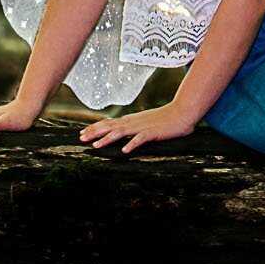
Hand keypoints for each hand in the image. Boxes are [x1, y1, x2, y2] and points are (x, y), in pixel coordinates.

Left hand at [79, 102, 196, 155]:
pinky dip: (132, 144)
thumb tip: (125, 129)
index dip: (95, 127)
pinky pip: (141, 138)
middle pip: (111, 126)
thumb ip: (135, 125)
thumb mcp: (147, 121)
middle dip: (95, 132)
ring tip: (97, 146)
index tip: (83, 132)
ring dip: (108, 139)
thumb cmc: (166, 118)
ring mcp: (143, 126)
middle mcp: (134, 122)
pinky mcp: (153, 132)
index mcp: (132, 119)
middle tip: (81, 138)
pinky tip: (124, 150)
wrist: (183, 112)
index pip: (109, 123)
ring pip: (121, 132)